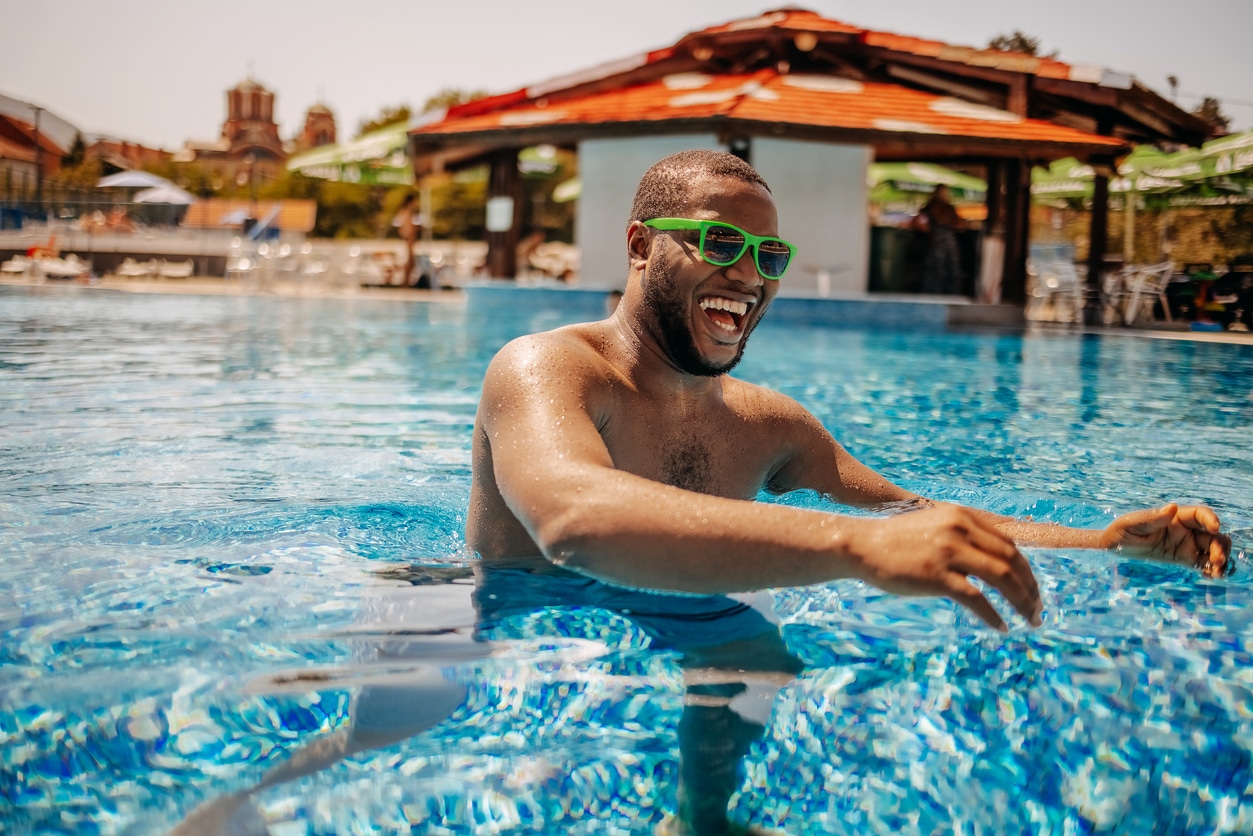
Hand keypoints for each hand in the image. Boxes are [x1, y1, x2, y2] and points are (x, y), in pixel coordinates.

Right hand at [854, 505, 1042, 630]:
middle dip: (1030, 588)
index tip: (1032, 590)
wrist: (860, 545)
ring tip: (1030, 620)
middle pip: (1012, 560)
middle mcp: (960, 529)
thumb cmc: (896, 542)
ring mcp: (948, 552)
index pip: (1009, 544)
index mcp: (962, 516)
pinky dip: (994, 615)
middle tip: (1038, 609)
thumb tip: (992, 560)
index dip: (1027, 569)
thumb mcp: (934, 527)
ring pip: (1002, 577)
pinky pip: (976, 599)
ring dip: (1022, 602)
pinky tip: (1002, 627)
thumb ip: (962, 536)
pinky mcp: (936, 575)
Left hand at [1102, 503, 1230, 576]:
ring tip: (1218, 572)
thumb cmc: (1120, 531)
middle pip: (1212, 535)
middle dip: (1220, 546)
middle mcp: (1185, 530)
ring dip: (1221, 559)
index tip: (1215, 528)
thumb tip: (1171, 508)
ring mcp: (1187, 545)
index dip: (1210, 519)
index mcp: (1175, 518)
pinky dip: (1213, 569)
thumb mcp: (1130, 524)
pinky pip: (1204, 563)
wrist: (1114, 549)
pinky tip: (1212, 577)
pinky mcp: (1185, 559)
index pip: (1199, 514)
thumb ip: (1150, 518)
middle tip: (1218, 560)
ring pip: (1213, 549)